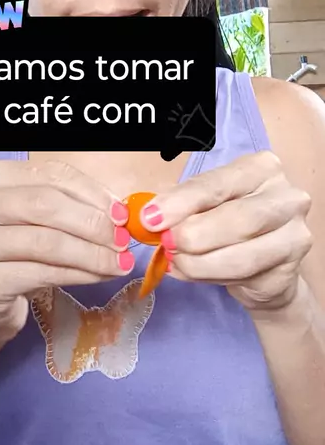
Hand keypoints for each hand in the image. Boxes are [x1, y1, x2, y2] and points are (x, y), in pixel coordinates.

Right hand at [0, 160, 133, 347]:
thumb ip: (74, 207)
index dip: (91, 192)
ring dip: (91, 253)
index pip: (49, 174)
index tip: (121, 212)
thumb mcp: (40, 223)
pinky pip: (40, 273)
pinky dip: (76, 274)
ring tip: (118, 262)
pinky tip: (97, 277)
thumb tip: (121, 211)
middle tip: (123, 239)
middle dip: (91, 222)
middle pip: (44, 204)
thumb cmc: (15, 256)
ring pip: (45, 241)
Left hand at [129, 151, 312, 311]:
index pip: (217, 184)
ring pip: (242, 253)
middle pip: (236, 217)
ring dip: (200, 262)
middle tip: (166, 245)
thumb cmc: (229, 224)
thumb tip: (150, 217)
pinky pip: (247, 274)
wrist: (264, 267)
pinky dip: (212, 276)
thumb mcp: (204, 206)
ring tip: (176, 263)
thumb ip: (182, 207)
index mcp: (261, 168)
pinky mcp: (294, 266)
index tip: (151, 219)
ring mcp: (295, 231)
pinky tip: (193, 274)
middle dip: (193, 235)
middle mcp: (286, 195)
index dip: (181, 202)